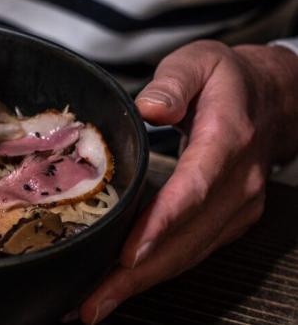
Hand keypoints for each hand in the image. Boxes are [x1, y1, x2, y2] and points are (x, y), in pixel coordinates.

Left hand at [79, 40, 297, 323]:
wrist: (272, 97)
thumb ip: (172, 83)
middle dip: (136, 275)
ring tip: (94, 306)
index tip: (128, 255)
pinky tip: (122, 285)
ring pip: (188, 255)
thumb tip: (149, 108)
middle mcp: (239, 184)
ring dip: (141, 284)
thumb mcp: (197, 62)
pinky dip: (156, 272)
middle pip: (186, 238)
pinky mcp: (230, 219)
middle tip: (90, 305)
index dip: (162, 224)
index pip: (194, 189)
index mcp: (227, 141)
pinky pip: (191, 252)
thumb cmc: (224, 79)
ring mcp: (239, 207)